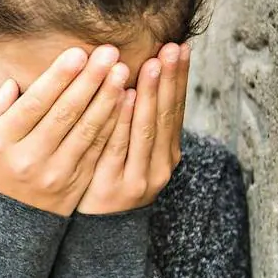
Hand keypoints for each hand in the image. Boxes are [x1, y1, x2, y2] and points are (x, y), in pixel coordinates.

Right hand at [0, 46, 128, 215]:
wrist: (8, 221)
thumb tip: (13, 84)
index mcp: (2, 143)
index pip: (34, 104)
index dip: (58, 78)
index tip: (78, 53)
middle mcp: (29, 158)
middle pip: (64, 114)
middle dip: (89, 80)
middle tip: (109, 53)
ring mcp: (55, 173)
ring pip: (86, 130)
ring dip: (107, 98)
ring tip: (121, 71)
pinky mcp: (76, 183)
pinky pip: (98, 149)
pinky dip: (113, 124)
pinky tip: (125, 102)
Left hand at [78, 43, 189, 213]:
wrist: (97, 231)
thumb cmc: (109, 180)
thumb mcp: (130, 152)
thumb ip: (136, 121)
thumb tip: (139, 75)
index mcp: (166, 153)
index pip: (175, 109)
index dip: (179, 78)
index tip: (180, 46)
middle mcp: (160, 165)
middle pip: (166, 115)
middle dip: (169, 80)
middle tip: (171, 48)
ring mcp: (140, 177)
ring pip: (146, 129)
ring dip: (151, 95)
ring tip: (153, 64)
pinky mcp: (116, 186)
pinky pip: (119, 146)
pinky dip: (125, 121)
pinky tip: (126, 97)